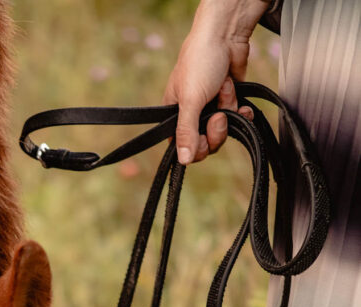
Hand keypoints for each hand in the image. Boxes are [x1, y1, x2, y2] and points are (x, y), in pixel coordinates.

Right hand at [163, 0, 268, 163]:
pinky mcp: (228, 101)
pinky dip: (241, 112)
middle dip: (217, 130)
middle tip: (219, 115)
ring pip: (223, 131)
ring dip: (228, 112)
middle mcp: (192, 113)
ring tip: (225, 92)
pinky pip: (237, 119)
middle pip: (206, 143)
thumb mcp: (190, 100)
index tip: (204, 138)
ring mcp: (211, 108)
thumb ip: (186, 132)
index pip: (183, 146)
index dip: (197, 147)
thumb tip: (183, 160)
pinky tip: (241, 103)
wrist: (226, 35)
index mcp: (175, 114)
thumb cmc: (200, 61)